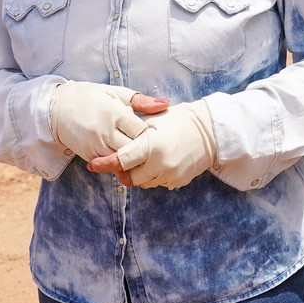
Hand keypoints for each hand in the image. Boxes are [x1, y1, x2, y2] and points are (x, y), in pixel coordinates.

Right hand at [48, 82, 168, 164]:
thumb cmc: (89, 97)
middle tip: (153, 148)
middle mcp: (105, 131)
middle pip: (134, 148)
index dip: (151, 133)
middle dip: (145, 149)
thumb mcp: (115, 93)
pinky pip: (110, 165)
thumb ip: (141, 101)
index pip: (141, 130)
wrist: (55, 108)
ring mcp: (96, 145)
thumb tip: (166, 104)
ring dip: (133, 158)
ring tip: (141, 154)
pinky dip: (119, 163)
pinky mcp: (89, 155)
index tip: (155, 132)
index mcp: (114, 112)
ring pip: (123, 160)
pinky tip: (125, 157)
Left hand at [89, 100, 216, 190]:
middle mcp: (160, 164)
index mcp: (152, 146)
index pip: (120, 160)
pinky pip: (157, 183)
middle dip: (121, 171)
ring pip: (143, 183)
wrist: (211, 131)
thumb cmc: (180, 119)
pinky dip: (153, 175)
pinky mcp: (178, 181)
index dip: (104, 163)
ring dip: (138, 174)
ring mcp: (170, 175)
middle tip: (120, 160)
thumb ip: (133, 129)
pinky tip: (158, 162)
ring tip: (143, 158)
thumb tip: (112, 135)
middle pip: (129, 178)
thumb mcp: (155, 119)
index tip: (93, 164)